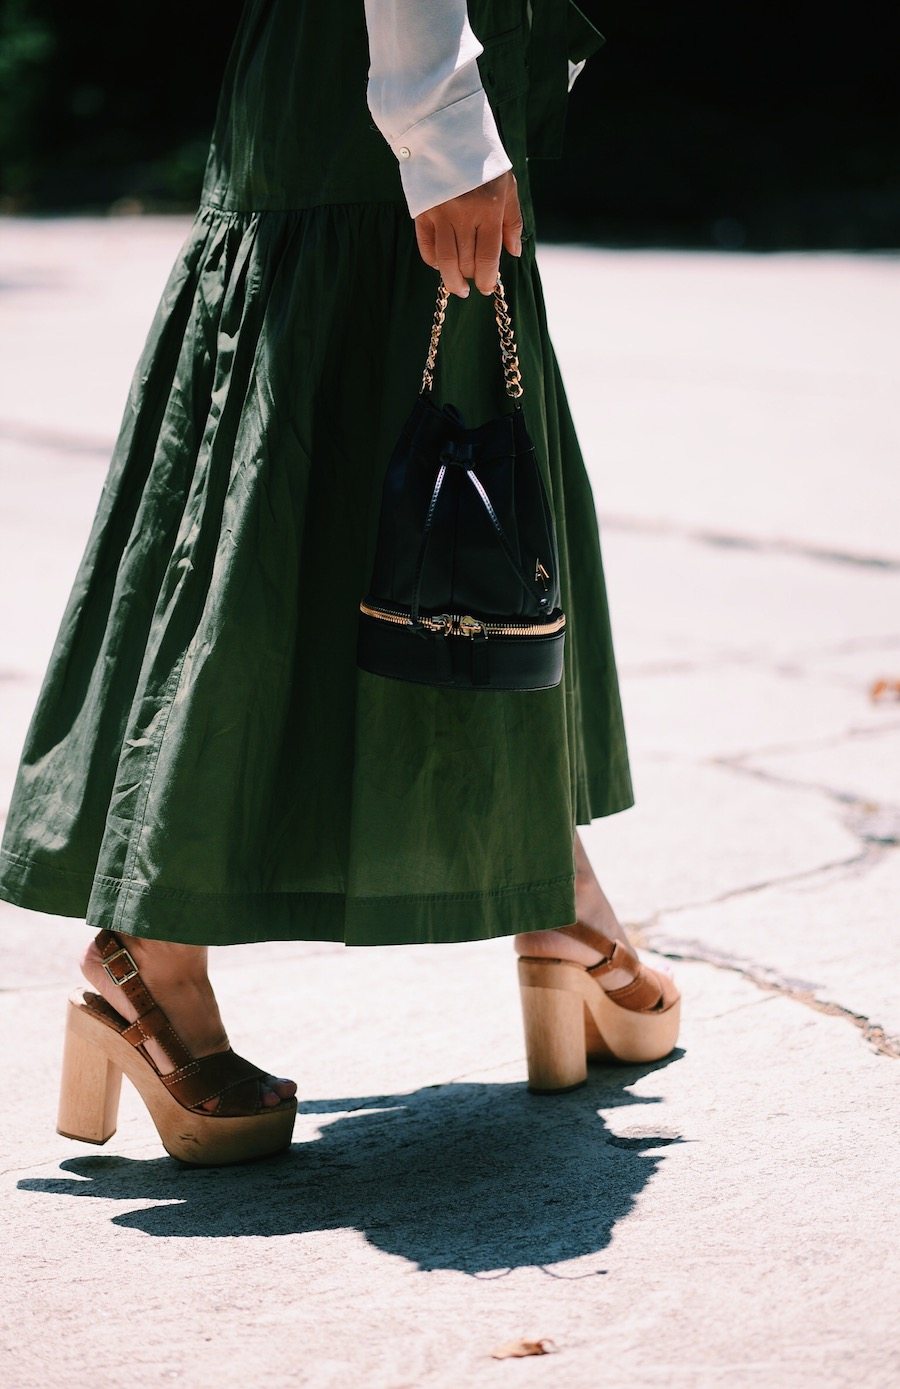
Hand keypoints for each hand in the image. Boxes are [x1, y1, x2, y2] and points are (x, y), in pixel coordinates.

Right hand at [414, 171, 523, 298]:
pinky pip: (427, 248)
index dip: (488, 278)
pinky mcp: (423, 212)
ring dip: (452, 280)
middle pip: (466, 262)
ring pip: (445, 261)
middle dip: (472, 277)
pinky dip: (434, 262)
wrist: (449, 136)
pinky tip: (442, 265)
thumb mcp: (507, 187)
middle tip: (475, 280)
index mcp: (488, 210)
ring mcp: (440, 214)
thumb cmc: (483, 164)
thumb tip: (513, 252)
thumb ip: (512, 221)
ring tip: (458, 287)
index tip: (487, 287)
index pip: (487, 257)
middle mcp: (463, 215)